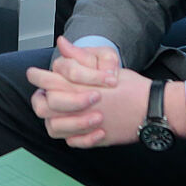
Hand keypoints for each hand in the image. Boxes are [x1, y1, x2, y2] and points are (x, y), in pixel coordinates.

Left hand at [25, 37, 147, 147]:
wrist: (153, 108)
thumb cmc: (131, 86)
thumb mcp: (106, 67)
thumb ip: (80, 57)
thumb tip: (62, 42)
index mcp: (79, 87)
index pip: (47, 82)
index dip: (37, 77)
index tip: (33, 74)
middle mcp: (78, 108)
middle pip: (44, 106)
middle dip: (40, 98)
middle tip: (42, 93)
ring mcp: (85, 125)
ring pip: (54, 127)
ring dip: (54, 119)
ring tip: (58, 112)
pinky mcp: (95, 139)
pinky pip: (72, 142)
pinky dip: (71, 136)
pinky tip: (76, 128)